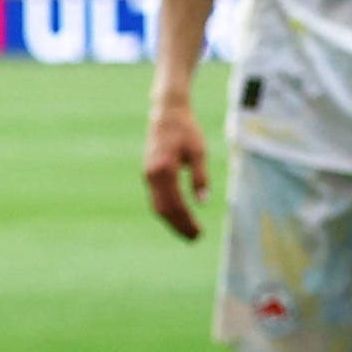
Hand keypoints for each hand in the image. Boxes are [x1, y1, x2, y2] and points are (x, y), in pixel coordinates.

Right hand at [142, 103, 209, 240]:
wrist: (166, 113)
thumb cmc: (186, 130)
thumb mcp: (198, 151)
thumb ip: (199, 176)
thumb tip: (202, 202)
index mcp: (164, 169)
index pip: (175, 204)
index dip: (187, 221)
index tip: (199, 233)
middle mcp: (152, 175)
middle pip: (164, 210)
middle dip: (179, 226)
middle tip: (196, 238)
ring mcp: (148, 175)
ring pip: (158, 206)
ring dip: (172, 222)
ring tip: (188, 233)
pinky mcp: (150, 174)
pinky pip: (156, 199)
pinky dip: (167, 211)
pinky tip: (179, 217)